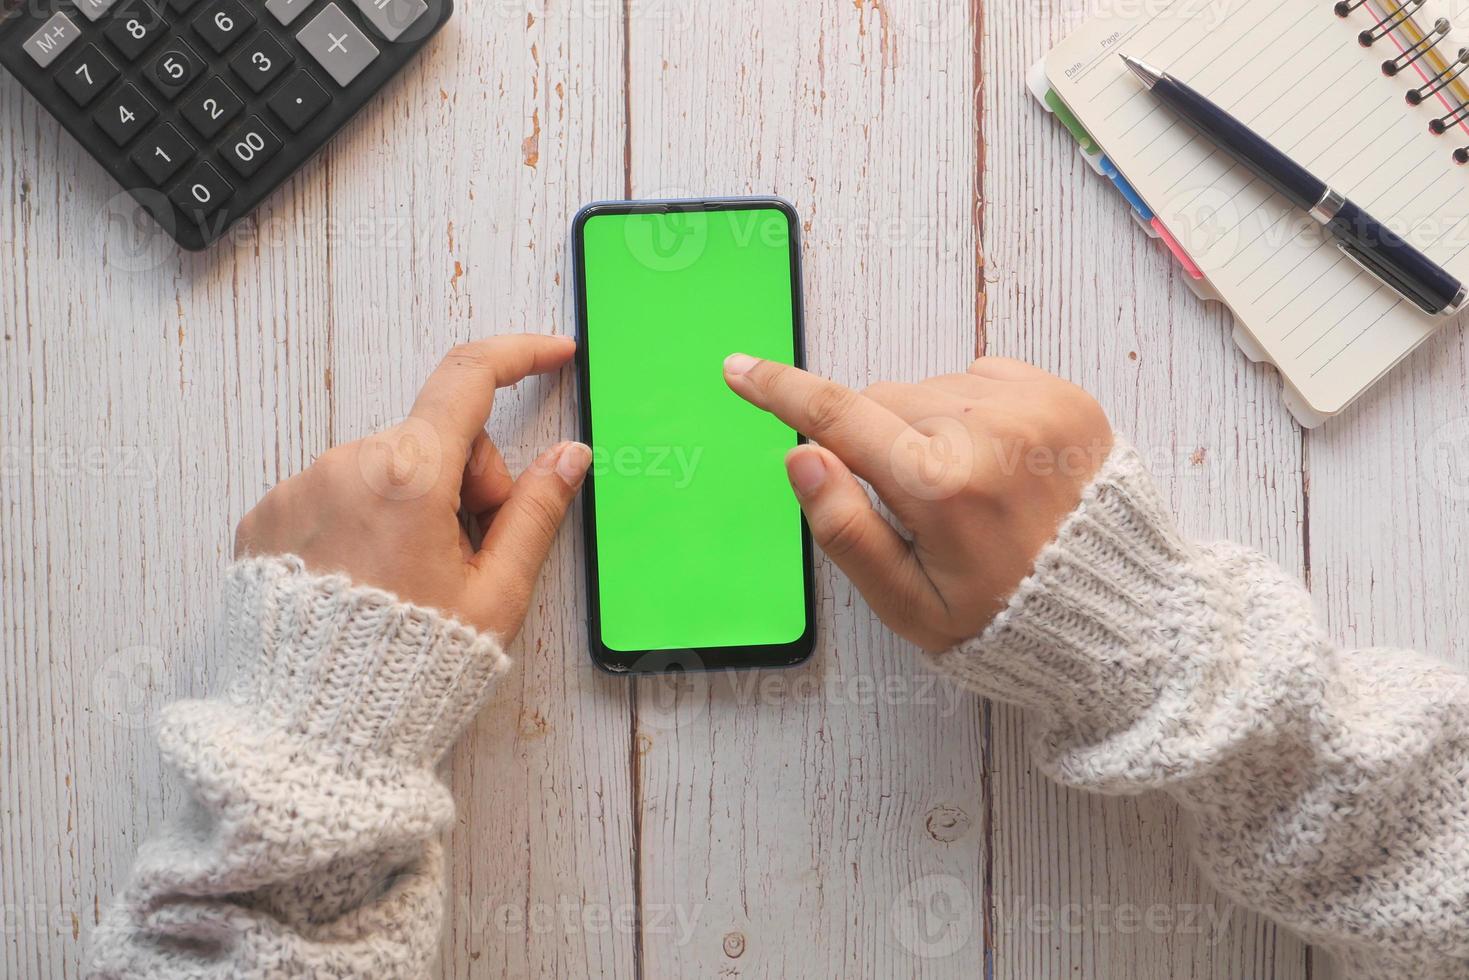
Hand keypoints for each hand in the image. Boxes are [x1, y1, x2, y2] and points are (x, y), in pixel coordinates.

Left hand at [234, 334, 590, 640]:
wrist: (310, 733)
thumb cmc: (408, 670)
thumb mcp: (496, 596)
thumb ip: (536, 514)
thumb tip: (568, 457)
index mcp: (410, 476)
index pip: (470, 379)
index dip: (520, 356)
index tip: (552, 355)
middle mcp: (346, 464)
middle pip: (433, 440)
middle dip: (466, 484)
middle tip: (470, 559)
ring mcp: (298, 489)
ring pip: (383, 468)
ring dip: (411, 506)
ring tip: (410, 583)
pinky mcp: (265, 517)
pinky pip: (333, 494)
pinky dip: (362, 522)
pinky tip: (365, 582)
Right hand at [723, 354, 1112, 651]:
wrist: (1124, 614)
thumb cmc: (1010, 621)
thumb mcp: (912, 605)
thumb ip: (847, 531)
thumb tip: (801, 457)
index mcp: (940, 486)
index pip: (838, 418)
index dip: (781, 392)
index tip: (740, 369)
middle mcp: (987, 430)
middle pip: (883, 401)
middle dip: (877, 440)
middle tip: (915, 507)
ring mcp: (1031, 406)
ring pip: (931, 389)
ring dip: (928, 427)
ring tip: (970, 493)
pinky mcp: (1063, 395)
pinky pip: (982, 379)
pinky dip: (973, 413)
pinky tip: (997, 466)